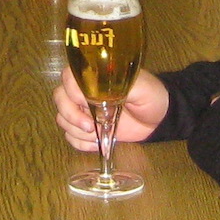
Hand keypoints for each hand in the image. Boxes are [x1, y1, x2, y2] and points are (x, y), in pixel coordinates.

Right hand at [53, 68, 168, 151]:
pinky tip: (97, 144)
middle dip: (72, 116)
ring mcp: (83, 110)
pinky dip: (80, 143)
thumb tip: (99, 92)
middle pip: (60, 98)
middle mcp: (83, 91)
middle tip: (90, 126)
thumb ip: (120, 86)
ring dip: (77, 131)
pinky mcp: (87, 128)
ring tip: (98, 136)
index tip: (88, 105)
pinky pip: (70, 136)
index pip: (69, 77)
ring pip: (62, 119)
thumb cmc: (151, 96)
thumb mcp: (140, 87)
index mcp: (95, 75)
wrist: (159, 118)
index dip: (73, 93)